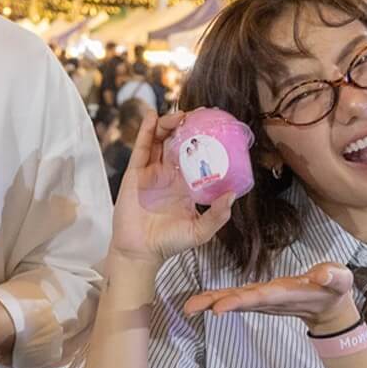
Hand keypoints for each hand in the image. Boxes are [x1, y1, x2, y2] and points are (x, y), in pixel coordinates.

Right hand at [110, 110, 233, 264]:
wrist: (141, 252)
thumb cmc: (170, 243)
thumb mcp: (200, 231)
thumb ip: (217, 215)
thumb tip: (231, 195)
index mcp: (186, 183)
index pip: (196, 154)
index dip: (203, 139)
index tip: (214, 126)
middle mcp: (169, 174)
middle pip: (178, 142)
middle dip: (187, 126)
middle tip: (198, 115)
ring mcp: (151, 171)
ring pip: (159, 140)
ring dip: (168, 124)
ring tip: (178, 116)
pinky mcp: (135, 173)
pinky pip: (141, 148)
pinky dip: (146, 130)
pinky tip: (152, 116)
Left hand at [180, 261, 358, 334]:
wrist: (329, 304)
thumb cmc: (334, 288)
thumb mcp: (340, 280)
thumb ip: (333, 277)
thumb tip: (322, 274)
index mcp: (285, 294)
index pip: (259, 297)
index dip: (239, 301)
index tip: (218, 308)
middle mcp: (269, 298)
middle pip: (239, 301)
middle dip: (215, 303)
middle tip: (191, 308)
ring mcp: (262, 299)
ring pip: (233, 300)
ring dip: (210, 302)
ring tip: (188, 306)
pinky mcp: (259, 295)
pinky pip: (235, 296)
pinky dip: (217, 297)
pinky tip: (200, 300)